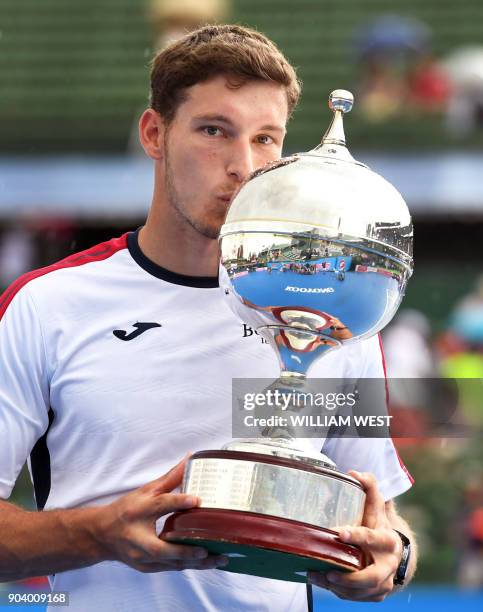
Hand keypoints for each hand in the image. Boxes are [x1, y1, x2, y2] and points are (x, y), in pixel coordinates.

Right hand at [97, 455, 227, 572]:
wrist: (102, 535)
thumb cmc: (126, 510)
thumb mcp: (146, 491)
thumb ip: (170, 478)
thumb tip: (190, 458)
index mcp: (138, 511)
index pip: (160, 505)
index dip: (178, 502)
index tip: (197, 499)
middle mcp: (138, 537)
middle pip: (163, 548)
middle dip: (187, 551)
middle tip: (209, 548)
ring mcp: (141, 556)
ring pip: (171, 564)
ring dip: (196, 563)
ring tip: (220, 558)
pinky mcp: (147, 567)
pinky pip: (171, 568)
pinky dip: (190, 566)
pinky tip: (208, 563)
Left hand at [308, 471, 401, 601]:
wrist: (392, 553)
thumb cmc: (377, 525)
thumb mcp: (375, 507)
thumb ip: (369, 488)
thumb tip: (354, 472)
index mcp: (388, 540)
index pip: (371, 538)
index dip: (356, 536)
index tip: (337, 533)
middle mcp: (389, 564)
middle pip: (371, 576)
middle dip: (349, 577)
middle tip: (328, 572)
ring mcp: (384, 582)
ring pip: (362, 591)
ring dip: (339, 587)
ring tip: (315, 576)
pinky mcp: (376, 594)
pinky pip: (356, 598)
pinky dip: (339, 593)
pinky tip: (322, 582)